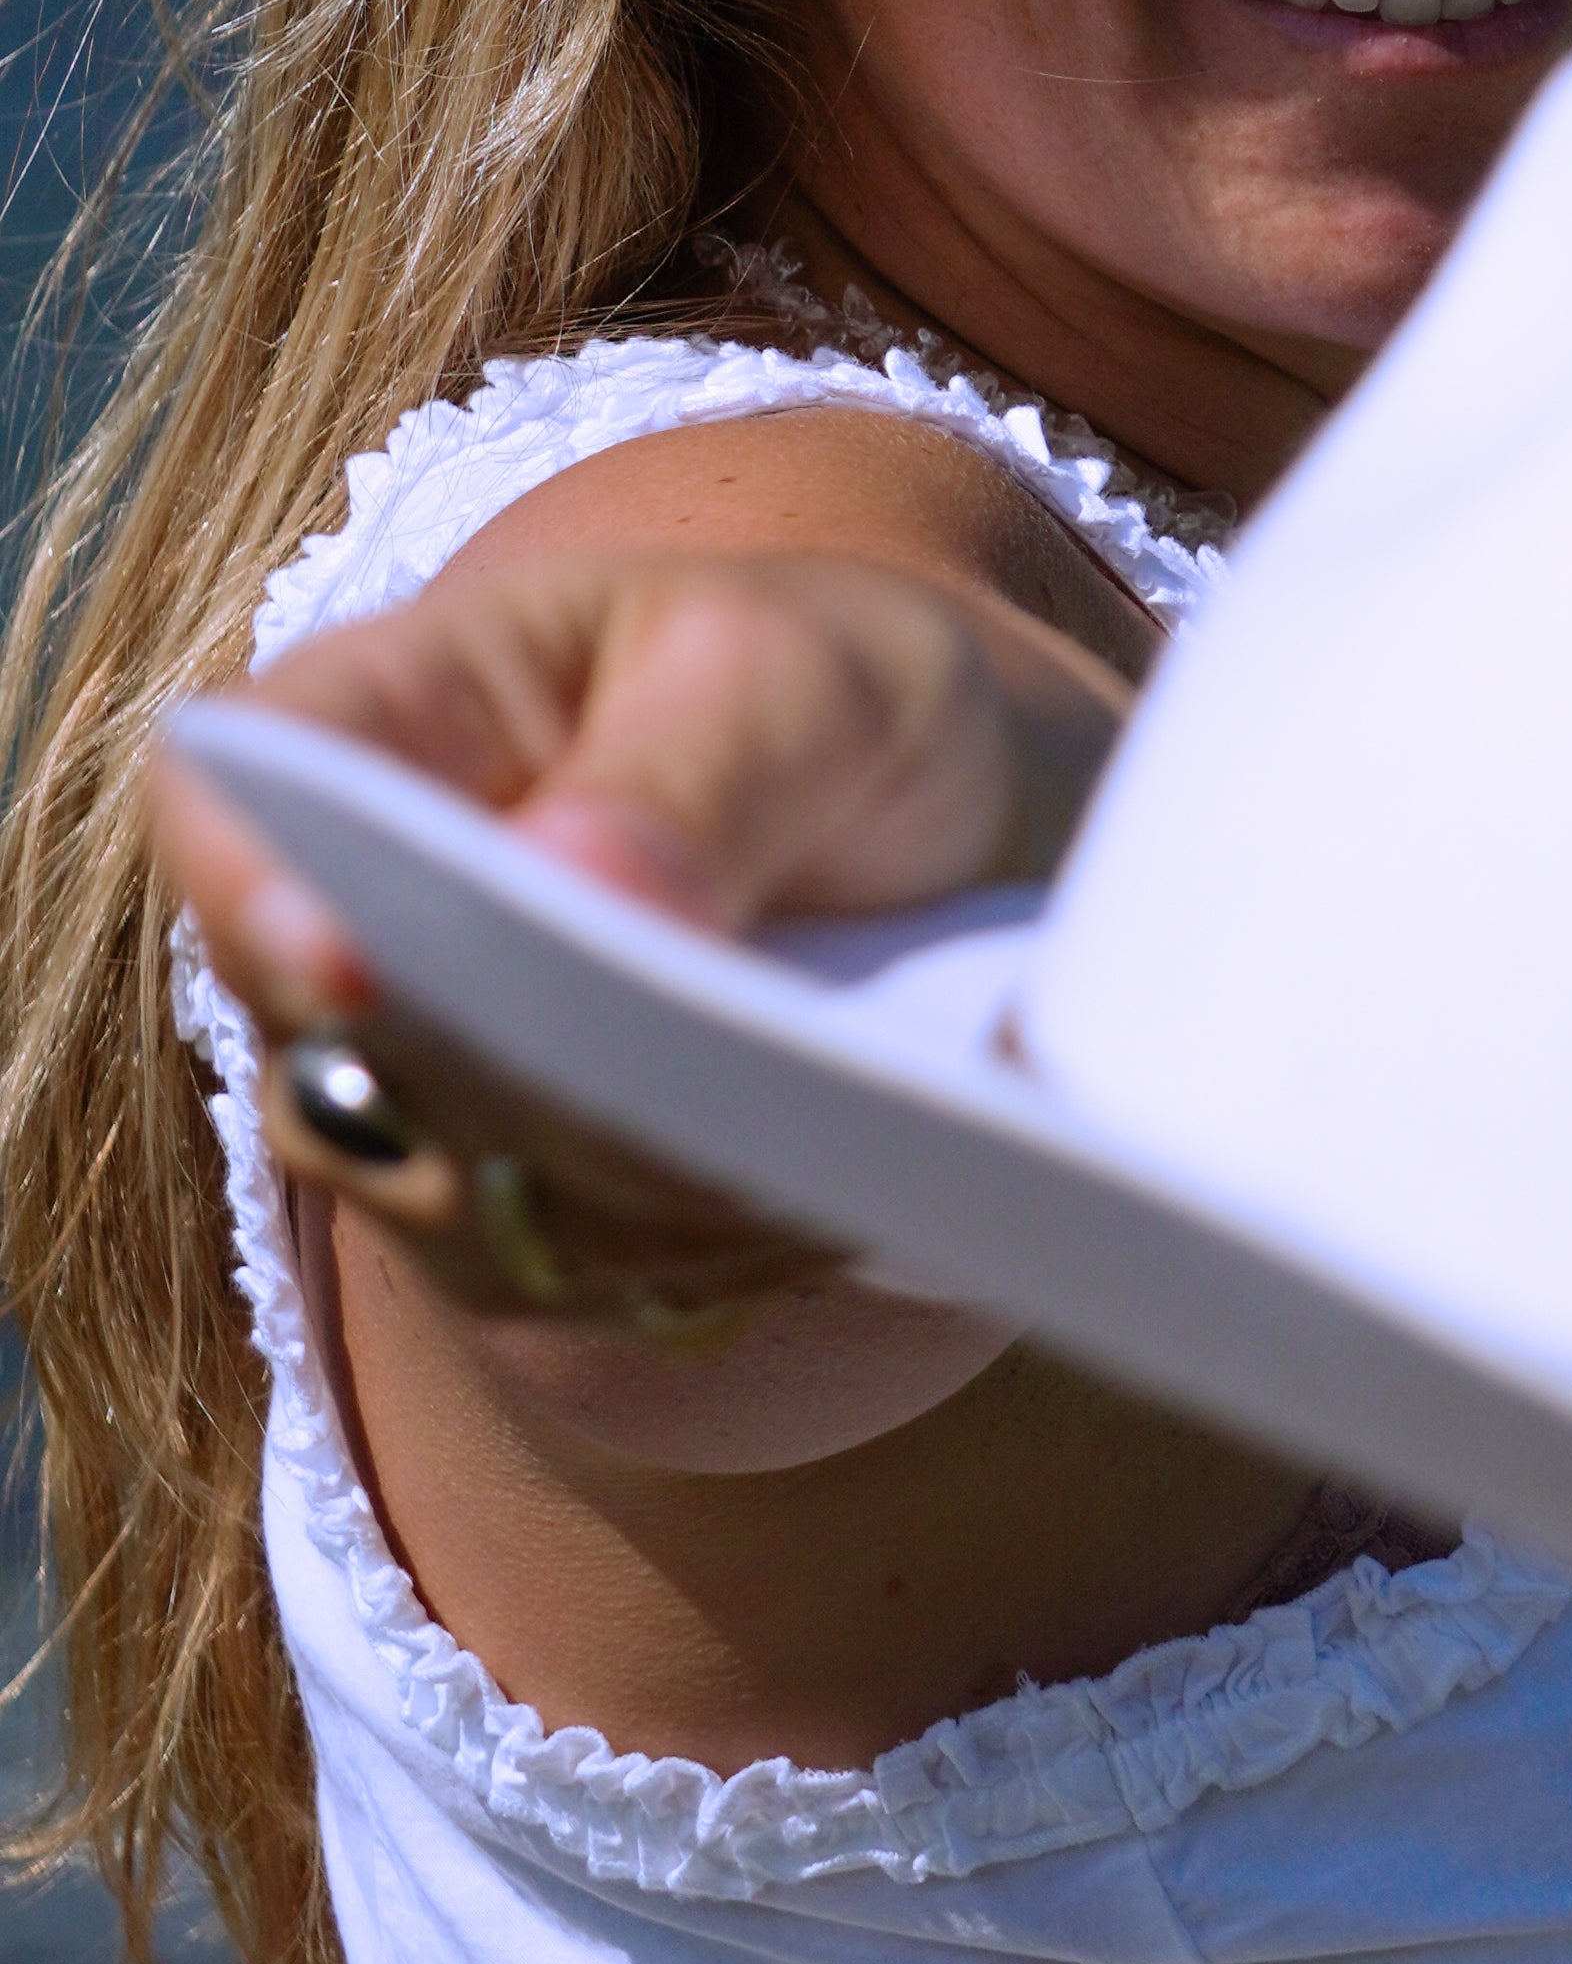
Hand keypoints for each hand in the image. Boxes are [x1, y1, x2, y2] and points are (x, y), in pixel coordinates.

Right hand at [151, 548, 1131, 1328]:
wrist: (942, 830)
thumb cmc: (845, 702)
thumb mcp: (814, 682)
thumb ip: (700, 771)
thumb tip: (571, 886)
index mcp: (393, 715)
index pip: (236, 793)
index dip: (264, 891)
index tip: (360, 971)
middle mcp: (360, 909)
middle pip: (337, 1042)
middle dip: (516, 1086)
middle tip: (720, 1083)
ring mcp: (417, 1075)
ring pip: (436, 1195)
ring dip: (631, 1189)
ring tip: (819, 1135)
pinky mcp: (502, 1204)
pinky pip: (550, 1281)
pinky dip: (689, 1253)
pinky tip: (823, 1196)